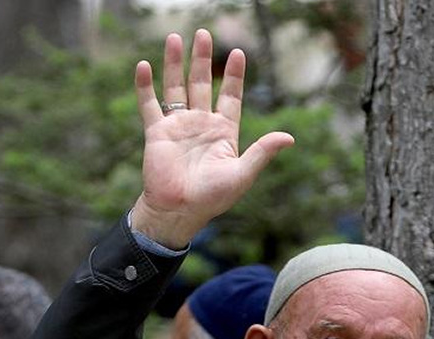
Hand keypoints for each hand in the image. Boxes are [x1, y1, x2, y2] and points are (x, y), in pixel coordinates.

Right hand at [130, 29, 294, 248]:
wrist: (180, 211)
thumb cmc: (213, 197)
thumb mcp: (243, 174)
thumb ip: (262, 152)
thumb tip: (289, 137)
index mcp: (223, 132)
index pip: (230, 96)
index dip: (234, 75)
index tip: (238, 52)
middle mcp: (201, 124)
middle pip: (201, 83)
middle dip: (202, 59)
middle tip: (203, 33)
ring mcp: (178, 126)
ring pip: (175, 87)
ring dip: (175, 63)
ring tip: (175, 37)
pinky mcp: (157, 133)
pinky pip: (150, 105)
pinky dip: (145, 86)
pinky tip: (144, 66)